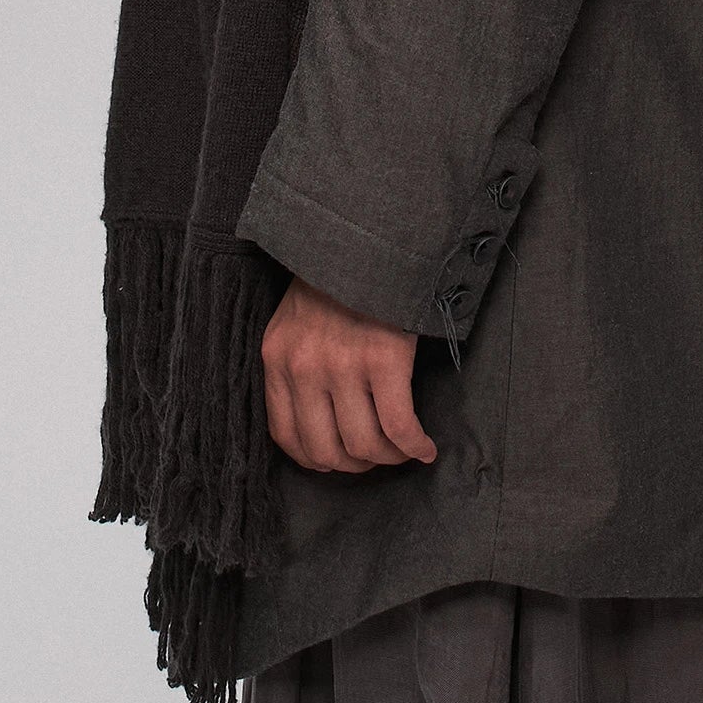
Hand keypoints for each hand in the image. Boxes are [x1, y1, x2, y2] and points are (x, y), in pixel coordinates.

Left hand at [261, 276, 438, 473]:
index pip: (286, 437)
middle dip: (355, 465)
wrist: (369, 236)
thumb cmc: (336, 278)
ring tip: (403, 451)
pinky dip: (414, 446)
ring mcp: (343, 366)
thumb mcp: (294, 320)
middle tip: (376, 458)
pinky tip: (425, 447)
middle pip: (326, 451)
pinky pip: (399, 426)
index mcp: (277, 359)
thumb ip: (295, 364)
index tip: (339, 460)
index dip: (317, 460)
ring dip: (388, 458)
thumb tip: (317, 417)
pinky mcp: (383, 360)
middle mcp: (304, 368)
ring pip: (364, 445)